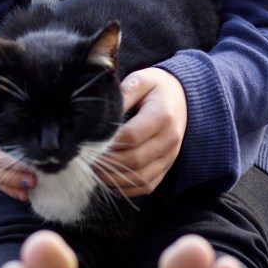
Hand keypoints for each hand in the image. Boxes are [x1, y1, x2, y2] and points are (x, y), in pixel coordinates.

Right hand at [0, 78, 35, 201]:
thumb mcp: (1, 88)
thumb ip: (13, 98)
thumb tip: (43, 110)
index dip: (9, 151)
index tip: (31, 159)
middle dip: (12, 171)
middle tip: (34, 179)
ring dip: (10, 182)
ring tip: (31, 187)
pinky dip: (6, 187)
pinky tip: (21, 194)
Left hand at [97, 67, 187, 197]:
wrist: (182, 98)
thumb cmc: (156, 88)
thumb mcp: (141, 79)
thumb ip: (124, 93)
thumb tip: (103, 111)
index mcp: (163, 115)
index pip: (132, 136)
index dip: (109, 143)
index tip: (88, 143)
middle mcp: (169, 139)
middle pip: (135, 160)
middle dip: (107, 163)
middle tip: (85, 160)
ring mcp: (170, 156)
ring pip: (141, 178)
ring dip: (114, 179)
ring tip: (93, 172)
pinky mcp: (166, 167)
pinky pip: (147, 186)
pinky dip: (127, 188)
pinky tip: (109, 181)